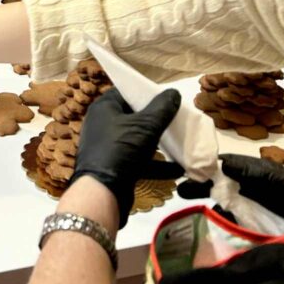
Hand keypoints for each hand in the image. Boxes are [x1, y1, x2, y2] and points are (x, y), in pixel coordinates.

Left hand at [71, 88, 182, 226]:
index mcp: (104, 107)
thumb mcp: (146, 126)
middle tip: (176, 118)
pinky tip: (178, 169)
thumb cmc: (122, 149)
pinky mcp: (115, 165)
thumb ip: (162, 108)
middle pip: (133, 116)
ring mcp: (108, 145)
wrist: (102, 191)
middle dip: (155, 118)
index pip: (126, 91)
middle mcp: (103, 123)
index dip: (146, 92)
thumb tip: (174, 92)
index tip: (166, 97)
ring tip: (180, 141)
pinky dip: (156, 164)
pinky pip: (138, 159)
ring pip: (138, 139)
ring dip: (158, 143)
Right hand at [178, 104, 283, 227]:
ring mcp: (254, 210)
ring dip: (209, 204)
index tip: (189, 167)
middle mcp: (254, 190)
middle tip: (181, 190)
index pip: (228, 165)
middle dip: (202, 185)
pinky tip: (209, 226)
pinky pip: (233, 225)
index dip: (209, 165)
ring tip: (188, 208)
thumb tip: (223, 164)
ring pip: (226, 204)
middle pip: (222, 184)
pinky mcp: (256, 230)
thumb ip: (257, 173)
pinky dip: (221, 224)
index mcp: (259, 175)